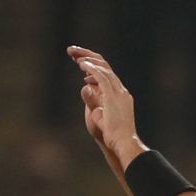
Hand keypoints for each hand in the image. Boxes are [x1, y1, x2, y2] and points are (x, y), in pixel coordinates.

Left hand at [68, 46, 140, 166]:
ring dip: (88, 60)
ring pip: (104, 69)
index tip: (80, 64)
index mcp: (119, 96)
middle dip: (89, 56)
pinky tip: (81, 64)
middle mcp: (120, 91)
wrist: (122, 144)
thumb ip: (95, 107)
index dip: (93, 67)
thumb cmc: (111, 137)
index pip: (107, 75)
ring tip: (74, 55)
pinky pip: (102, 77)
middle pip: (105, 67)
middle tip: (73, 51)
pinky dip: (91, 69)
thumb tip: (89, 96)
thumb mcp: (99, 118)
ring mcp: (118, 93)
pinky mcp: (113, 97)